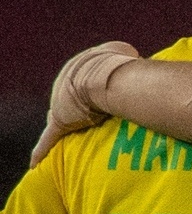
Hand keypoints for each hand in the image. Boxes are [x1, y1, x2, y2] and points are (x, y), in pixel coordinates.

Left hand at [31, 42, 136, 162]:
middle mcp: (65, 82)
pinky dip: (42, 149)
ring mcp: (60, 102)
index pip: (83, 81)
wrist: (107, 78)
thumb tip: (133, 60)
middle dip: (78, 108)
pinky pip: (49, 138)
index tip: (105, 100)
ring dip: (68, 125)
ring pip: (61, 117)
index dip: (95, 92)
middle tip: (92, 119)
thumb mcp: (123, 52)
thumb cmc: (119, 66)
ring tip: (76, 138)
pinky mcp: (59, 122)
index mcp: (79, 66)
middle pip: (70, 100)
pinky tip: (35, 161)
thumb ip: (124, 57)